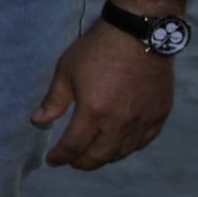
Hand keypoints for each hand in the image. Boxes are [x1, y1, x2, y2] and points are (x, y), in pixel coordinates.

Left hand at [34, 22, 174, 169]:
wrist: (139, 34)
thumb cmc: (98, 49)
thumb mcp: (67, 71)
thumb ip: (54, 101)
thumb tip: (38, 121)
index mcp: (94, 112)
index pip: (74, 146)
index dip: (61, 157)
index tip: (53, 160)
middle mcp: (120, 123)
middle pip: (99, 156)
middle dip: (82, 162)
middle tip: (72, 161)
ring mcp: (143, 121)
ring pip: (122, 152)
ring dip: (105, 157)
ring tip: (93, 155)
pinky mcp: (159, 115)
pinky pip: (143, 142)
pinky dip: (128, 147)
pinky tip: (120, 145)